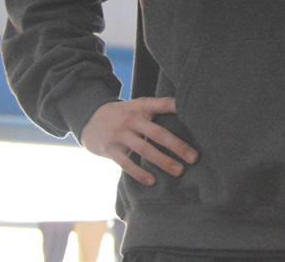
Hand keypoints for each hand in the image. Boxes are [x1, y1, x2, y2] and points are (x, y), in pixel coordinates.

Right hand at [81, 97, 198, 186]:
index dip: (176, 107)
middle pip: (157, 133)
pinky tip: (152, 181)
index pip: (162, 104)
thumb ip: (156, 110)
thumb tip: (184, 118)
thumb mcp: (137, 106)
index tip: (194, 115)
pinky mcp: (110, 149)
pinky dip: (139, 173)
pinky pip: (126, 163)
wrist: (90, 118)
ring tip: (179, 171)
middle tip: (194, 157)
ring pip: (144, 150)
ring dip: (163, 161)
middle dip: (177, 146)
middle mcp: (131, 119)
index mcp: (141, 106)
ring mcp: (120, 134)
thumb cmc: (123, 114)